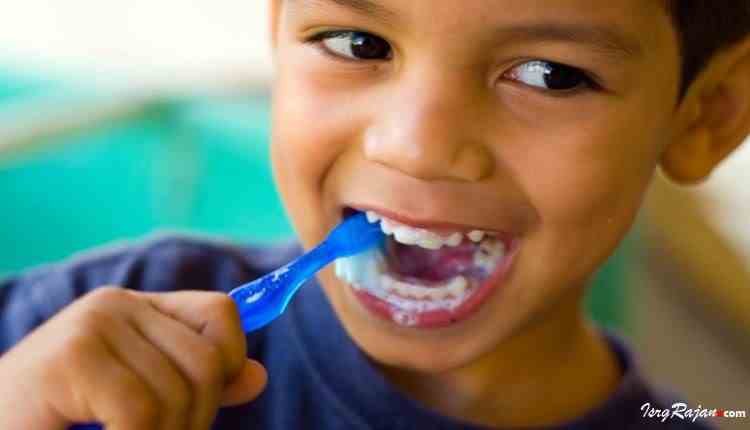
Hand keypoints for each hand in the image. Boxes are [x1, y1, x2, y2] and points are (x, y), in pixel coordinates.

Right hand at [0, 287, 266, 429]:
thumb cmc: (64, 420)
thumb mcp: (139, 398)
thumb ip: (192, 384)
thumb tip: (257, 375)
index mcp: (138, 309)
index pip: (220, 313)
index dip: (227, 362)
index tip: (200, 404)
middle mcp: (117, 305)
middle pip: (207, 361)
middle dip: (196, 416)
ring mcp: (92, 325)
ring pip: (178, 393)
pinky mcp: (70, 356)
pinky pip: (142, 412)